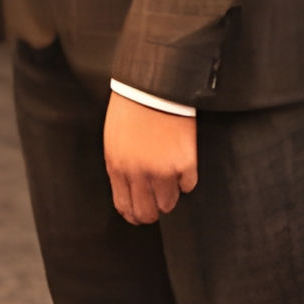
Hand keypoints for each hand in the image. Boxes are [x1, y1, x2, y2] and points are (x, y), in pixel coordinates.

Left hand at [104, 91, 197, 225]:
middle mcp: (139, 173)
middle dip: (153, 212)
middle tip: (158, 206)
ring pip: (169, 203)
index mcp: (118, 167)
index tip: (139, 217)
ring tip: (171, 179)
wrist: (155, 86)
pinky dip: (187, 179)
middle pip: (147, 212)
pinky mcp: (185, 163)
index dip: (133, 216)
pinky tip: (182, 164)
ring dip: (170, 195)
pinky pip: (189, 185)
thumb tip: (129, 189)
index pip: (124, 205)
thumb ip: (120, 166)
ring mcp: (163, 170)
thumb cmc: (132, 108)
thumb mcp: (114, 140)